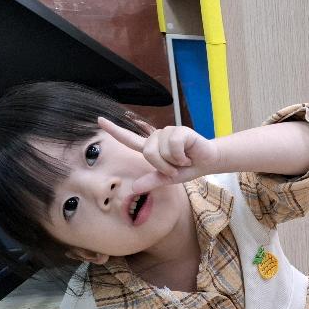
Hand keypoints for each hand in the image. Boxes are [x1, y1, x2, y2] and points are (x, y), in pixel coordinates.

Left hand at [99, 117, 219, 193]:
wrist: (209, 161)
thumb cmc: (188, 168)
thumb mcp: (168, 178)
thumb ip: (152, 181)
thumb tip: (134, 188)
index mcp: (151, 148)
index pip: (129, 139)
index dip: (114, 130)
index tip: (99, 120)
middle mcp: (156, 137)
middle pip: (148, 153)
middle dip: (163, 166)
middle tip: (176, 167)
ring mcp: (168, 132)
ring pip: (160, 151)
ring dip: (174, 162)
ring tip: (184, 160)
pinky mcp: (180, 130)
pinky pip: (173, 146)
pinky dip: (181, 156)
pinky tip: (189, 155)